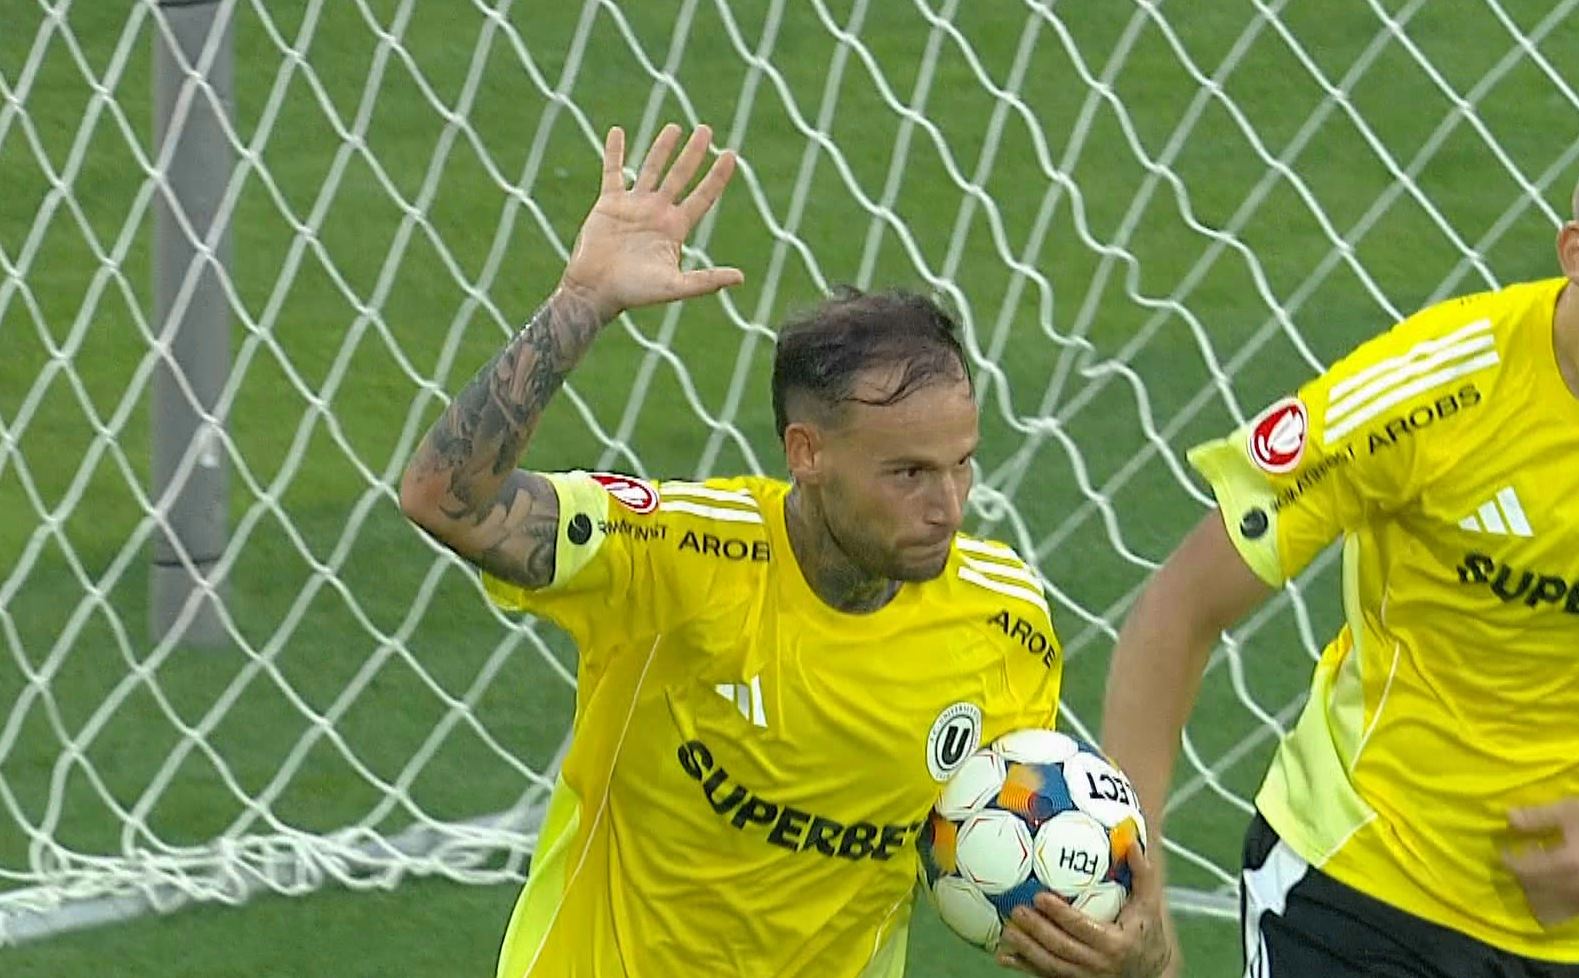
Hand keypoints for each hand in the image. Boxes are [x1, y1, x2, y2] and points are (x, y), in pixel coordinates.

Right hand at [559, 123, 743, 320]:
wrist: (596, 290)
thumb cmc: (635, 292)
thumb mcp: (674, 286)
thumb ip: (706, 281)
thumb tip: (740, 278)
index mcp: (675, 228)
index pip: (703, 196)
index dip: (717, 176)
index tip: (731, 154)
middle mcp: (658, 212)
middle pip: (681, 175)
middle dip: (693, 153)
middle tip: (706, 130)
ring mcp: (634, 206)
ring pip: (651, 169)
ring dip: (661, 148)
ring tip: (675, 127)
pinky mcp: (609, 203)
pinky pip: (612, 171)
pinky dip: (614, 152)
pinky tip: (617, 131)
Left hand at [995, 844, 1172, 977]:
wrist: (1150, 970)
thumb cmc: (1146, 931)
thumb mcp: (1148, 904)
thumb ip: (1141, 873)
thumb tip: (1131, 841)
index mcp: (1115, 943)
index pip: (1082, 928)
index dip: (1060, 914)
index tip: (1039, 897)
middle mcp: (1099, 965)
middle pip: (1061, 948)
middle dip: (1036, 931)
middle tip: (1016, 910)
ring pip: (1050, 965)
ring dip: (1026, 950)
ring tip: (1007, 930)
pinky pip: (1046, 977)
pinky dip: (1025, 967)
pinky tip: (1004, 956)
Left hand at [1504, 798, 1578, 926]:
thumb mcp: (1571, 812)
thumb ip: (1538, 817)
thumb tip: (1507, 818)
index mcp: (1563, 865)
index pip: (1521, 870)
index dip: (1507, 860)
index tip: (1502, 850)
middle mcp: (1572, 889)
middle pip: (1533, 892)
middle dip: (1522, 877)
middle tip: (1521, 859)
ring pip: (1551, 910)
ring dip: (1538, 895)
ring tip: (1541, 874)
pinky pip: (1569, 913)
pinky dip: (1559, 904)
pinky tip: (1563, 884)